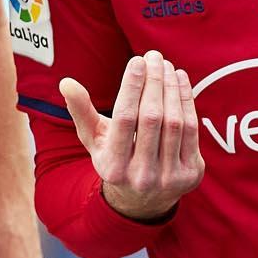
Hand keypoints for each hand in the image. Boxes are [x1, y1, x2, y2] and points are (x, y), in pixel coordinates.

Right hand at [59, 51, 204, 220]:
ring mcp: (169, 177)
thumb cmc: (114, 159)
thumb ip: (80, 111)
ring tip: (166, 65)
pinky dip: (187, 102)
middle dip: (154, 82)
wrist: (142, 201)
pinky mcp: (191, 174)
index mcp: (113, 167)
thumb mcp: (93, 141)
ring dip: (171, 88)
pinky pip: (191, 130)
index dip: (132, 87)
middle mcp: (141, 176)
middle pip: (151, 118)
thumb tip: (66, 82)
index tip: (137, 61)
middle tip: (153, 56)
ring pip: (174, 122)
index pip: (124, 118)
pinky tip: (180, 81)